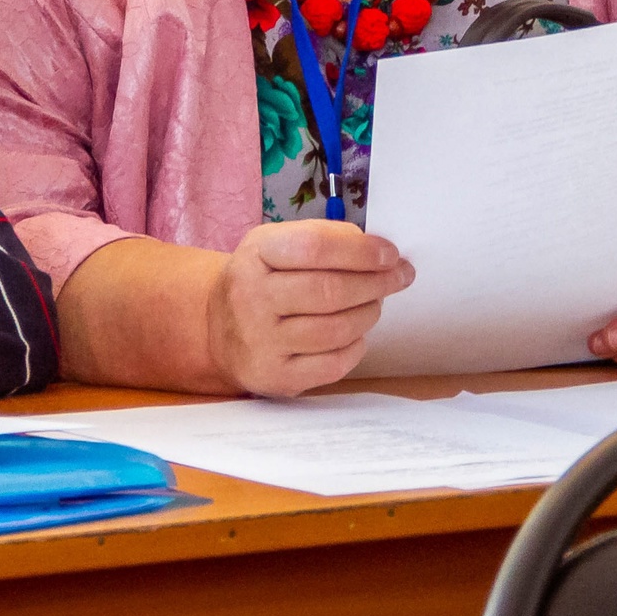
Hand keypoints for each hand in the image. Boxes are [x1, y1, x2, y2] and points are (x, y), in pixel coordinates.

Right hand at [207, 219, 413, 397]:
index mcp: (254, 255)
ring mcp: (261, 342)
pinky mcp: (276, 376)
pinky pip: (334, 364)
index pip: (313, 247)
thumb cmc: (261, 282)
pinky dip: (356, 346)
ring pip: (336, 329)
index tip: (390, 253)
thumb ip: (323, 239)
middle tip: (398, 277)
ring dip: (369, 313)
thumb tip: (377, 252)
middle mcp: (251, 298)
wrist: (218, 330)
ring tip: (374, 303)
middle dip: (376, 282)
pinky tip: (355, 334)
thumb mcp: (275, 245)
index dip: (360, 250)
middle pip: (329, 290)